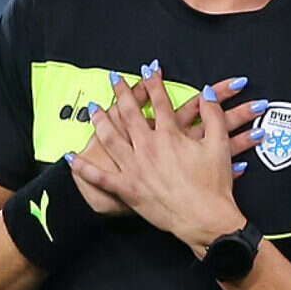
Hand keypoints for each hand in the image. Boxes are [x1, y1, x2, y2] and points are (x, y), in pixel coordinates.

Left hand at [67, 65, 249, 255]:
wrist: (205, 219)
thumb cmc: (213, 185)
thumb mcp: (220, 145)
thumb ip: (212, 115)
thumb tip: (206, 93)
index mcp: (169, 135)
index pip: (159, 101)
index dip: (153, 83)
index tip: (148, 70)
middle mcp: (147, 147)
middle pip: (129, 114)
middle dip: (120, 93)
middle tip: (114, 79)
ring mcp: (134, 168)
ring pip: (110, 138)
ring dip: (100, 121)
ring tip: (93, 108)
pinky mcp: (127, 189)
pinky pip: (100, 177)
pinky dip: (83, 168)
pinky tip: (71, 158)